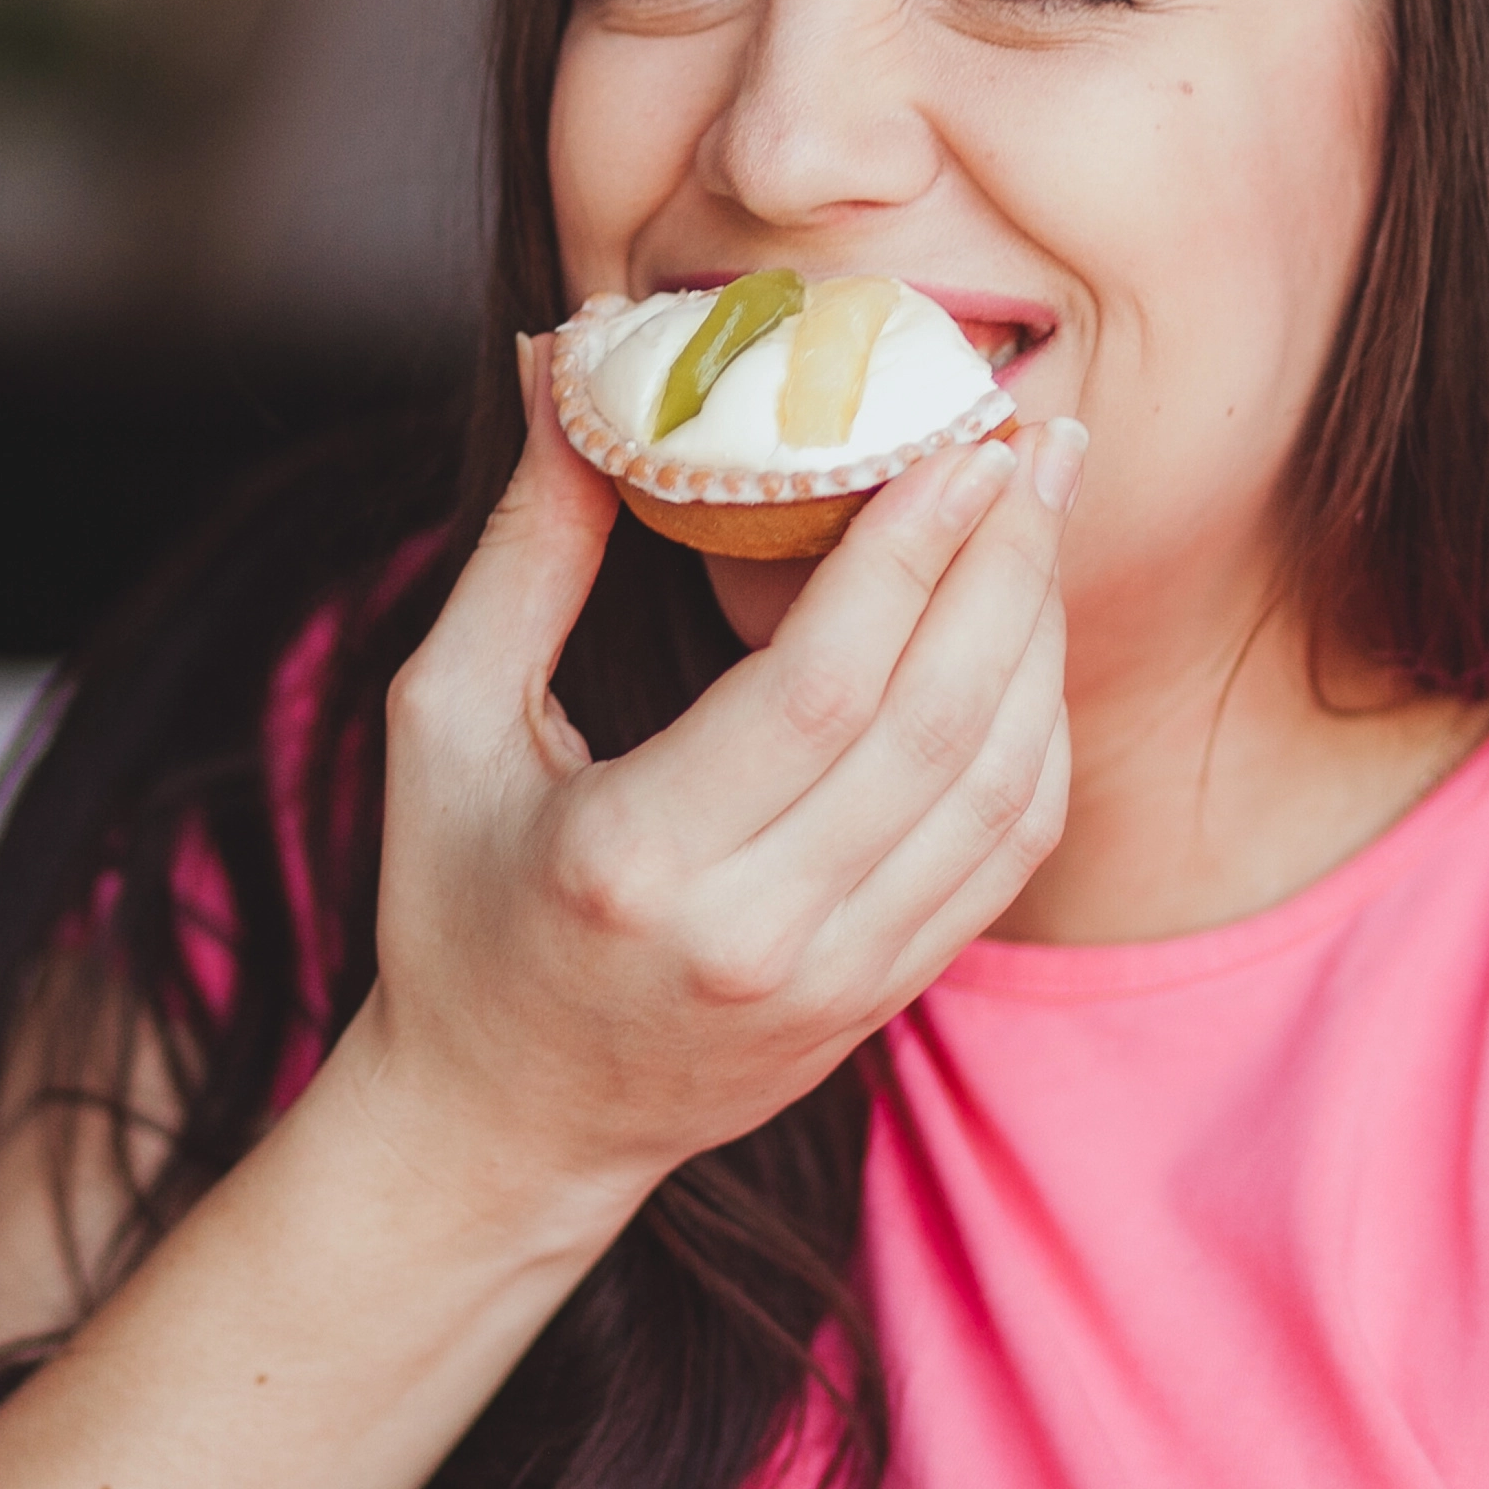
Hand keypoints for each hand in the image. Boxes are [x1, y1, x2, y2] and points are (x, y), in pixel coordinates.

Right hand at [348, 333, 1080, 1220]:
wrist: (505, 1127)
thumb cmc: (455, 909)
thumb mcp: (446, 720)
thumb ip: (525, 545)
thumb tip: (566, 361)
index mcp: (634, 860)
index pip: (823, 688)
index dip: (910, 554)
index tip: (956, 440)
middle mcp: (754, 933)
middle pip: (936, 725)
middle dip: (1006, 564)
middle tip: (1035, 437)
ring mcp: (835, 979)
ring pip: (996, 788)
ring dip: (1037, 635)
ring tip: (1042, 509)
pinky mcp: (882, 998)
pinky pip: (1005, 852)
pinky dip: (1034, 732)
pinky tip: (1024, 638)